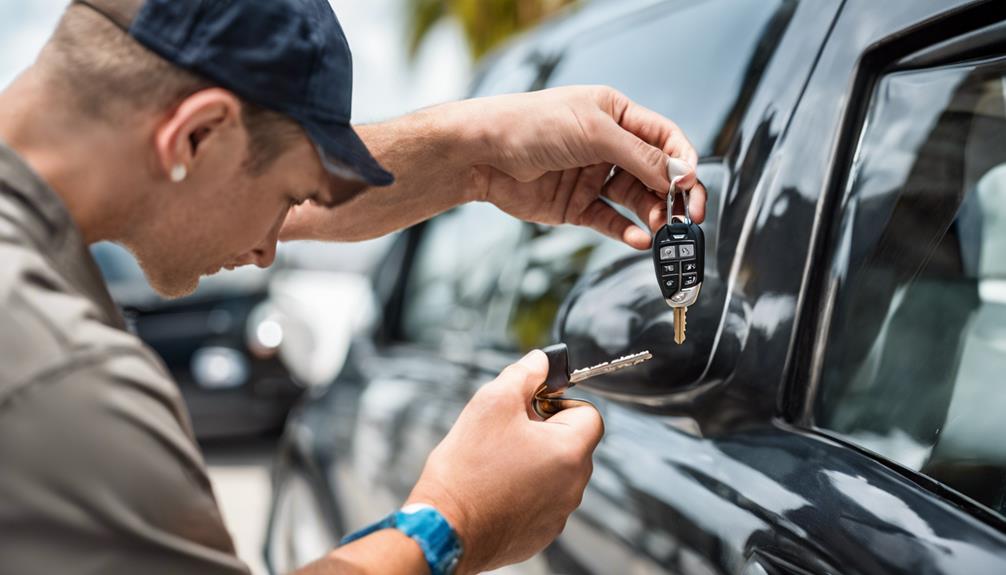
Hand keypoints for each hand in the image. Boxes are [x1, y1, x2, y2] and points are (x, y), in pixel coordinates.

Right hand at [405, 351, 603, 573]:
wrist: (444, 527)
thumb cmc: (467, 468)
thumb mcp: (493, 403)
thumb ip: (524, 374)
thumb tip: (541, 360)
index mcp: (570, 452)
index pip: (589, 414)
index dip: (560, 403)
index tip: (531, 407)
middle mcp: (572, 487)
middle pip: (572, 444)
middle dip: (543, 431)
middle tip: (506, 432)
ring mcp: (558, 515)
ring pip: (555, 474)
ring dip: (533, 461)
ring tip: (495, 461)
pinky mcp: (539, 534)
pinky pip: (541, 502)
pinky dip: (523, 491)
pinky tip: (493, 487)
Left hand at [471, 85, 706, 249]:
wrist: (482, 154)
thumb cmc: (533, 126)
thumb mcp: (593, 133)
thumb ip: (640, 156)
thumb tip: (681, 175)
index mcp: (616, 115)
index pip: (664, 138)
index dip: (683, 160)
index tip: (692, 183)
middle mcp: (609, 146)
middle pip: (656, 173)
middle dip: (675, 195)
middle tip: (689, 217)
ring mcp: (593, 177)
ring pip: (636, 200)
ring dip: (653, 215)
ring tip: (661, 229)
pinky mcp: (576, 206)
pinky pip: (610, 221)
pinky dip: (626, 232)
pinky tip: (639, 240)